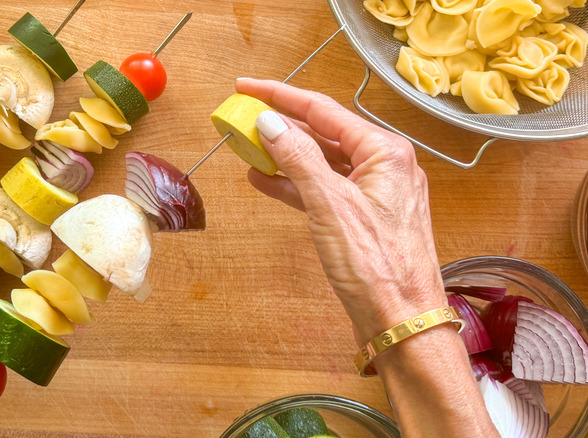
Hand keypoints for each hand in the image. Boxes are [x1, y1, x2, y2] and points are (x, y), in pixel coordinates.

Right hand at [236, 78, 447, 345]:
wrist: (400, 321)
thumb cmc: (377, 267)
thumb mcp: (330, 204)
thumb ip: (299, 158)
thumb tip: (270, 123)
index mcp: (384, 152)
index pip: (324, 110)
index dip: (280, 96)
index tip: (248, 88)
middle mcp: (384, 166)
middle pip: (323, 133)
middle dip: (281, 127)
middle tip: (243, 118)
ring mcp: (374, 193)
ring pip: (321, 162)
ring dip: (284, 156)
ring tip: (247, 148)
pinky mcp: (363, 217)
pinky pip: (324, 189)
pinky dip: (295, 184)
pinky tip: (266, 181)